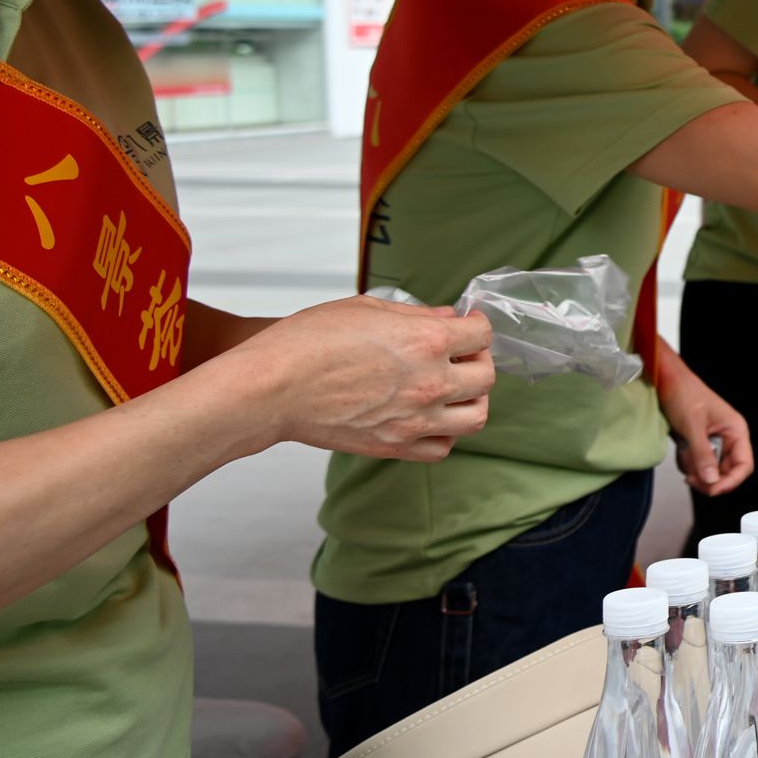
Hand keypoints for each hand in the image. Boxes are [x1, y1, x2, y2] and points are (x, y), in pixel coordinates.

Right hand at [248, 296, 495, 461]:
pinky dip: (445, 433)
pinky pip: (442, 448)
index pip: (482, 335)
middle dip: (479, 361)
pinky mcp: (396, 446)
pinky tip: (431, 417)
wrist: (271, 389)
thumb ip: (416, 315)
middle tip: (461, 354)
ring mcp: (415, 420)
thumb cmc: (307, 342)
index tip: (469, 325)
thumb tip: (448, 317)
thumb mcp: (366, 309)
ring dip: (473, 400)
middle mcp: (430, 383)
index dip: (477, 326)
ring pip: (476, 418)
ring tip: (453, 388)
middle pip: (486, 378)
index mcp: (426, 341)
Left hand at [658, 354, 753, 494]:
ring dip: (695, 469)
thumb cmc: (683, 394)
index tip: (713, 490)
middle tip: (691, 478)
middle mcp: (729, 438)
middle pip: (727, 473)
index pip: (744, 465)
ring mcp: (714, 442)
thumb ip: (702, 454)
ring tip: (683, 452)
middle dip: (708, 479)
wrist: (665, 382)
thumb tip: (712, 481)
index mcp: (736, 430)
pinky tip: (680, 449)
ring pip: (711, 472)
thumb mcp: (692, 426)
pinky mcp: (701, 445)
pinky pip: (697, 466)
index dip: (731, 481)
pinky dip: (687, 463)